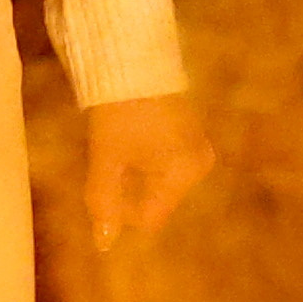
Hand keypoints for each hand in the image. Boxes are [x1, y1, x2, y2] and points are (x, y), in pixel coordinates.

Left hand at [85, 89, 211, 247]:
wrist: (133, 56)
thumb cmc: (120, 109)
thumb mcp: (107, 156)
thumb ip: (104, 201)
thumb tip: (104, 245)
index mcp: (183, 174)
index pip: (151, 218)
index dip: (122, 210)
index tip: (103, 184)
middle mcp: (199, 165)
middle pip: (157, 198)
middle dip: (129, 189)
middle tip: (108, 161)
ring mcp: (198, 146)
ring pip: (160, 179)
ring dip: (136, 172)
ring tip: (118, 143)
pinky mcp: (191, 130)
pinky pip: (167, 160)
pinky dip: (146, 156)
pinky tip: (131, 135)